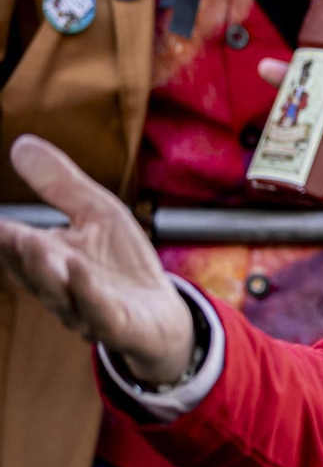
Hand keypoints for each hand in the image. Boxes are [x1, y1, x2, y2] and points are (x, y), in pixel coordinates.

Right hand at [0, 137, 191, 383]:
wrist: (161, 314)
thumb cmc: (122, 263)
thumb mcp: (96, 212)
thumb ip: (59, 184)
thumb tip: (20, 143)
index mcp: (45, 258)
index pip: (11, 241)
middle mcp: (56, 286)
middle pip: (29, 268)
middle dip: (12, 248)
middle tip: (3, 228)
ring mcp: (82, 308)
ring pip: (56, 290)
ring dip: (42, 269)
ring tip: (30, 241)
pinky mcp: (115, 323)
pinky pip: (97, 310)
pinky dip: (86, 291)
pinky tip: (79, 268)